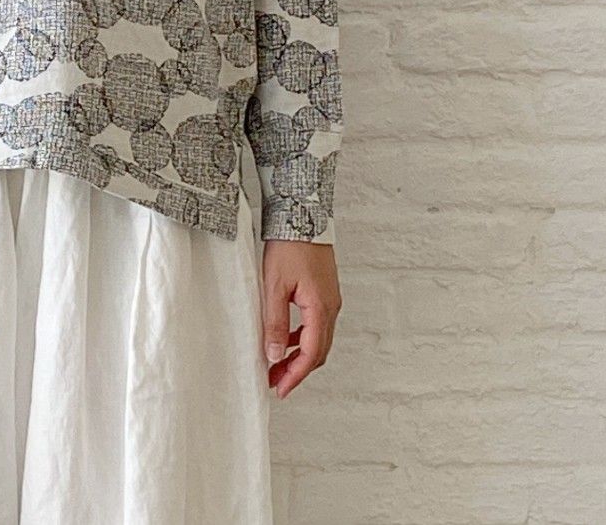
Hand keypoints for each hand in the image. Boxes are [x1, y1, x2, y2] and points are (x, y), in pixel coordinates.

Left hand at [261, 240, 341, 399]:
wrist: (302, 216)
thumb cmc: (289, 246)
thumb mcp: (274, 285)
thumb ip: (275, 322)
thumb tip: (274, 355)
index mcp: (321, 309)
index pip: (311, 355)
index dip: (295, 376)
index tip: (280, 389)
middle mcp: (331, 308)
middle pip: (318, 352)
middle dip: (297, 371)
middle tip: (275, 382)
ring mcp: (331, 300)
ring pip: (319, 339)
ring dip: (300, 355)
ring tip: (276, 364)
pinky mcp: (325, 292)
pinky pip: (317, 324)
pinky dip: (303, 338)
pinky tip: (286, 338)